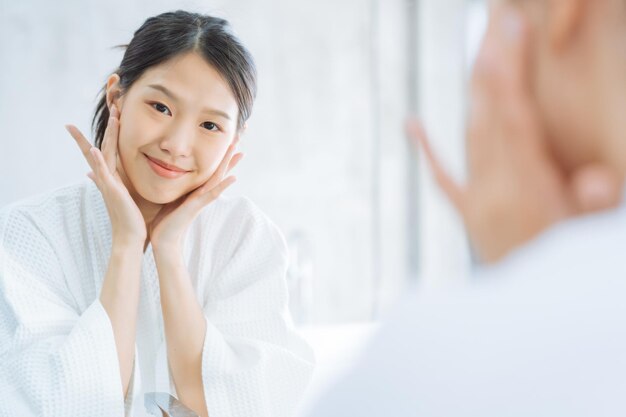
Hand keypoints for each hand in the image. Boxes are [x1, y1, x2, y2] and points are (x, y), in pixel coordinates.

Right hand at [65, 105, 146, 246]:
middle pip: (105, 146)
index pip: (109, 150)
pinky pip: (103, 173)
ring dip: (108, 135)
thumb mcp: (128, 196)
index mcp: (115, 178)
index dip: (109, 133)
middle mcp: (109, 178)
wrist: (132, 239)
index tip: (113, 115)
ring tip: (113, 117)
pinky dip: (97, 160)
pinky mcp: (111, 192)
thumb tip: (111, 178)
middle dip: (109, 126)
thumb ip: (122, 184)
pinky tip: (94, 148)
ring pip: (105, 154)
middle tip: (112, 105)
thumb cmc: (133, 220)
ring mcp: (108, 184)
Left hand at [148, 138, 242, 250]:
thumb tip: (165, 168)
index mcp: (196, 187)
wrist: (163, 240)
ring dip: (229, 164)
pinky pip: (212, 194)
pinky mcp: (197, 207)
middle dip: (230, 152)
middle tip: (242, 135)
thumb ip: (172, 183)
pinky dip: (223, 186)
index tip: (228, 137)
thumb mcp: (169, 195)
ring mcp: (202, 199)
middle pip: (220, 168)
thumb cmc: (164, 220)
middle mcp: (202, 191)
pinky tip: (233, 178)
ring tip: (239, 150)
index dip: (220, 152)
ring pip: (219, 177)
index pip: (211, 166)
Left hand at [408, 6, 620, 262]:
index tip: (509, 34)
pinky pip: (442, 177)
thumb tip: (595, 181)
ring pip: (470, 136)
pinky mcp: (468, 214)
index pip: (515, 117)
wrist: (531, 315)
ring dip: (473, 94)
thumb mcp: (586, 237)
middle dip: (492, 67)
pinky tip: (411, 123)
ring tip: (479, 55)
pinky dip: (427, 150)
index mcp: (525, 188)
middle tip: (496, 25)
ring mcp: (477, 200)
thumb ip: (590, 207)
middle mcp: (493, 188)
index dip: (510, 72)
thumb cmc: (566, 269)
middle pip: (488, 116)